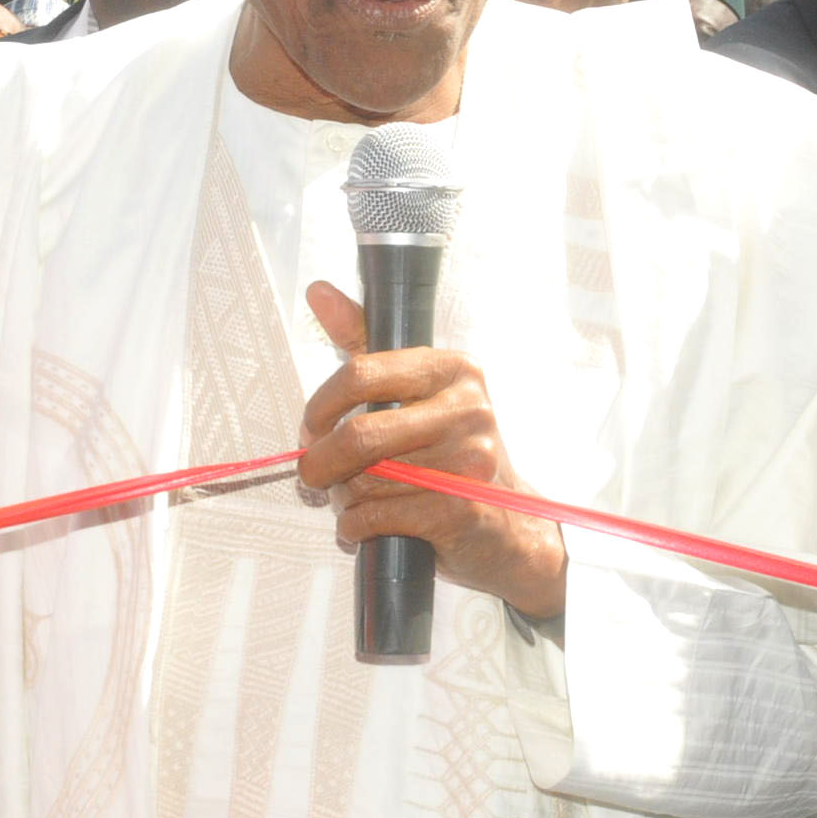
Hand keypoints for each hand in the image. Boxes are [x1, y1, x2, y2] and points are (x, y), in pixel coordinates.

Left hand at [299, 283, 566, 620]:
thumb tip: (318, 291)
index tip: (309, 429)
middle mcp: (469, 408)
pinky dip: (356, 526)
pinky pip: (380, 516)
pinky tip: (360, 525)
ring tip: (351, 500)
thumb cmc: (448, 452)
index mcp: (454, 368)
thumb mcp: (412, 389)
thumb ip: (363, 340)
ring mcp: (470, 459)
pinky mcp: (462, 509)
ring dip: (343, 498)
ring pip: (367, 481)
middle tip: (310, 474)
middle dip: (321, 462)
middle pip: (360, 435)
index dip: (320, 406)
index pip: (361, 373)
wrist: (507, 524)